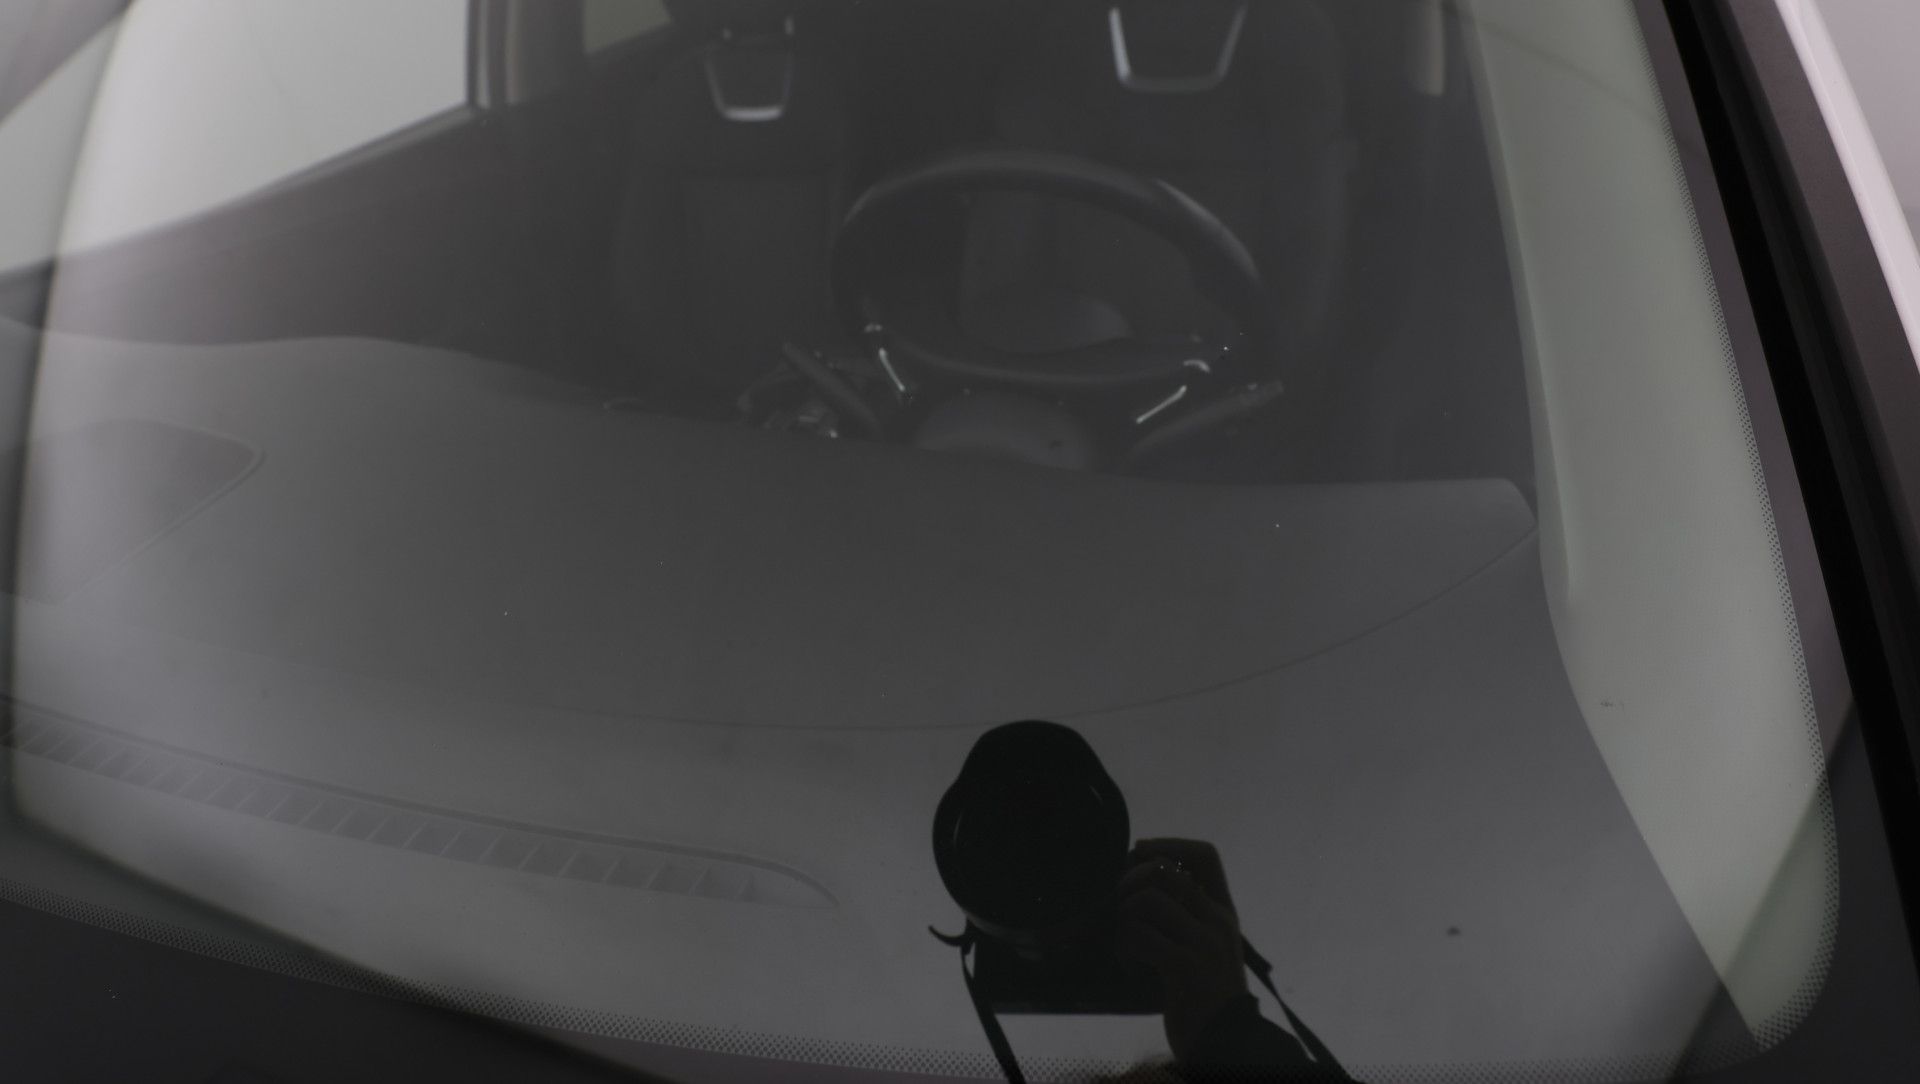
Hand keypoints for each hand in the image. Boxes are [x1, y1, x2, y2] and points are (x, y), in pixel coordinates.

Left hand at [1115, 838, 1246, 1061]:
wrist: (1226, 1041)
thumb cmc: (1206, 995)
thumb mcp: (1205, 947)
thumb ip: (1186, 915)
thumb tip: (1142, 875)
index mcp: (1224, 912)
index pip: (1206, 855)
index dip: (1169, 843)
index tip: (1140, 852)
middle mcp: (1218, 921)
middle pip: (1164, 870)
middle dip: (1129, 883)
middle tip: (1122, 911)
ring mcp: (1204, 944)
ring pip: (1146, 901)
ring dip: (1123, 922)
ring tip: (1127, 946)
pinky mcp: (1185, 968)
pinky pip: (1138, 937)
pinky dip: (1124, 950)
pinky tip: (1132, 967)